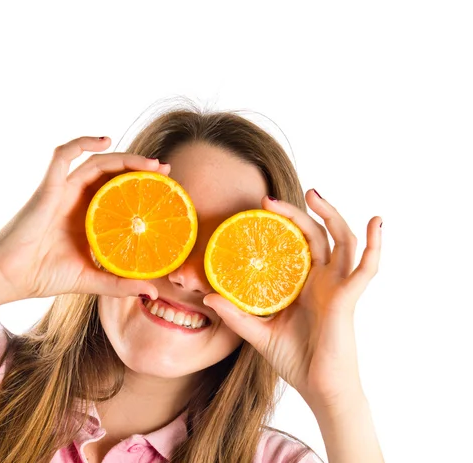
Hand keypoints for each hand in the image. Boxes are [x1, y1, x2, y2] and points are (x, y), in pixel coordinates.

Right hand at [0, 136, 166, 301]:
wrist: (8, 277)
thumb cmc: (43, 276)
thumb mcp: (91, 280)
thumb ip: (119, 284)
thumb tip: (152, 291)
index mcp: (88, 219)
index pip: (119, 194)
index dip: (142, 188)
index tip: (167, 189)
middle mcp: (77, 201)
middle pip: (113, 175)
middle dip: (140, 169)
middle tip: (166, 172)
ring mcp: (62, 191)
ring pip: (96, 163)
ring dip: (124, 158)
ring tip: (151, 163)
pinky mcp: (48, 187)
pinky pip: (63, 156)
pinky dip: (82, 143)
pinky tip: (104, 140)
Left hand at [203, 190, 381, 409]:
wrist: (318, 388)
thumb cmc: (295, 360)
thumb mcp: (258, 332)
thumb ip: (235, 315)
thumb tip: (207, 296)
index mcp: (302, 284)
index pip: (294, 244)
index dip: (282, 225)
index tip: (258, 209)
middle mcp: (322, 280)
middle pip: (315, 234)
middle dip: (297, 213)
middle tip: (269, 200)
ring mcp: (337, 286)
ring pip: (342, 240)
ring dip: (332, 214)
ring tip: (314, 194)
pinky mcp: (348, 297)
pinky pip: (367, 267)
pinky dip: (375, 245)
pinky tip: (376, 223)